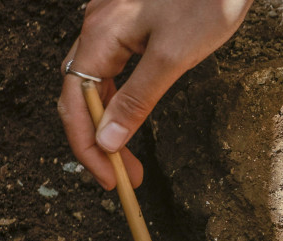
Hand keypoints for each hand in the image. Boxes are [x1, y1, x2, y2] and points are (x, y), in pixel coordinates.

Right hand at [58, 0, 253, 189]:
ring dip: (107, 120)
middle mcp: (97, 26)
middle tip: (125, 175)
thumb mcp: (174, 56)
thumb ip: (138, 99)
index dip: (88, 148)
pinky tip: (133, 112)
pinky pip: (112, 64)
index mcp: (100, 35)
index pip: (76, 104)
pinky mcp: (131, 18)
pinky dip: (118, 96)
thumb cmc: (206, 0)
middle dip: (97, 139)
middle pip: (79, 93)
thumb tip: (109, 141)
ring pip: (95, 79)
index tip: (111, 181)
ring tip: (129, 154)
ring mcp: (111, 20)